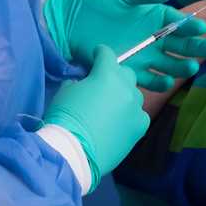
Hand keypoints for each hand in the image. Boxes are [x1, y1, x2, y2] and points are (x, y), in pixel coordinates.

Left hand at [43, 0, 205, 91]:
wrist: (66, 21)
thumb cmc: (94, 2)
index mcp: (153, 16)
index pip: (178, 22)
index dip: (191, 25)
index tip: (202, 28)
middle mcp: (151, 37)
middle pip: (179, 45)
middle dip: (197, 48)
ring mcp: (141, 55)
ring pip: (168, 64)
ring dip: (180, 66)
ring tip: (192, 67)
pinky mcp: (128, 70)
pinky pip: (148, 79)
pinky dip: (158, 82)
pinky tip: (168, 81)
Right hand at [44, 46, 150, 191]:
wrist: (73, 152)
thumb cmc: (65, 118)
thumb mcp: (66, 91)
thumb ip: (80, 81)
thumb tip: (85, 83)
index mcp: (107, 74)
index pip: (107, 54)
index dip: (99, 54)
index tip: (95, 57)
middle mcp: (126, 88)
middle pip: (126, 73)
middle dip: (115, 75)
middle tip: (103, 86)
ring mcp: (136, 108)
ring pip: (134, 95)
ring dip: (124, 97)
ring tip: (111, 108)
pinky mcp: (140, 128)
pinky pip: (139, 115)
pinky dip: (130, 116)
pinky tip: (119, 124)